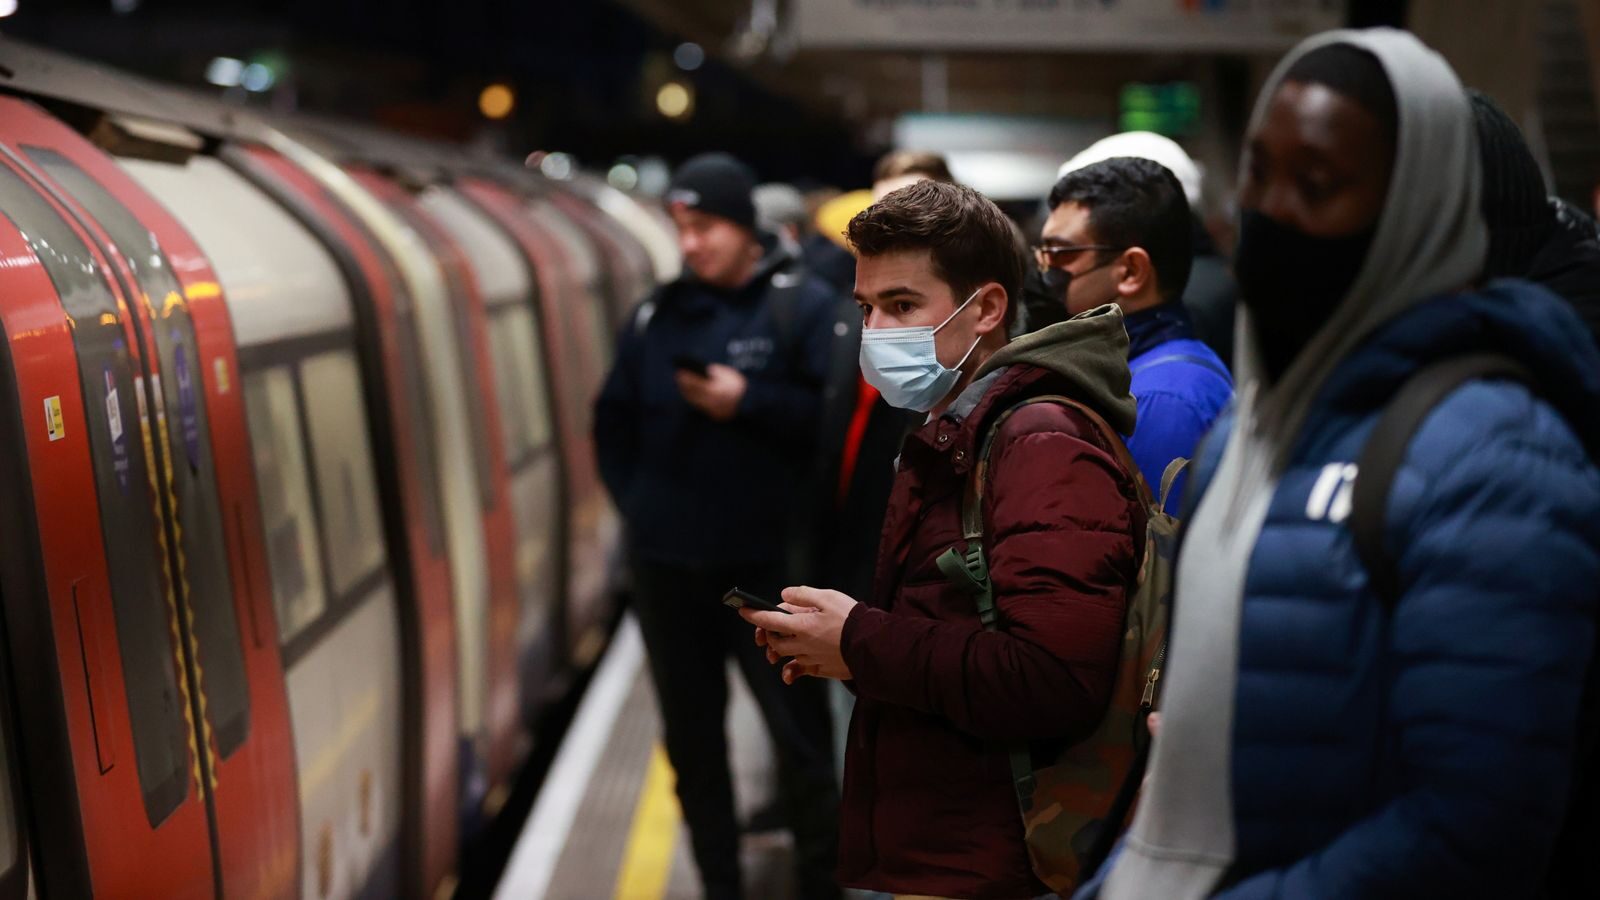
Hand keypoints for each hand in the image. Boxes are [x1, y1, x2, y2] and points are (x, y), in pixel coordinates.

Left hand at [676, 363, 745, 421]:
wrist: (750, 403)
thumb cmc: (739, 386)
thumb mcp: (728, 375)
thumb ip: (714, 373)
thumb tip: (700, 372)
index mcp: (717, 390)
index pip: (697, 383)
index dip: (687, 377)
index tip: (680, 370)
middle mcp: (713, 402)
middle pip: (694, 393)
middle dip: (684, 384)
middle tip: (678, 375)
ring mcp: (713, 410)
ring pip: (695, 401)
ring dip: (687, 391)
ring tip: (682, 382)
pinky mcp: (713, 415)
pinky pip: (700, 406)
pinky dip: (693, 398)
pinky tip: (689, 391)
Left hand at [740, 586, 857, 683]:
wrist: (873, 645)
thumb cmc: (851, 619)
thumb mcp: (828, 597)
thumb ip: (803, 595)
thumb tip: (784, 594)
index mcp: (801, 626)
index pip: (769, 620)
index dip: (753, 614)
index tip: (742, 609)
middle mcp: (802, 645)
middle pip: (775, 641)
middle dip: (767, 634)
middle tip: (766, 629)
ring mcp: (811, 659)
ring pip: (786, 656)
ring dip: (779, 650)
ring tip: (777, 647)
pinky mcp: (821, 669)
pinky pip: (800, 670)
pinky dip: (793, 669)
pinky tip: (792, 668)